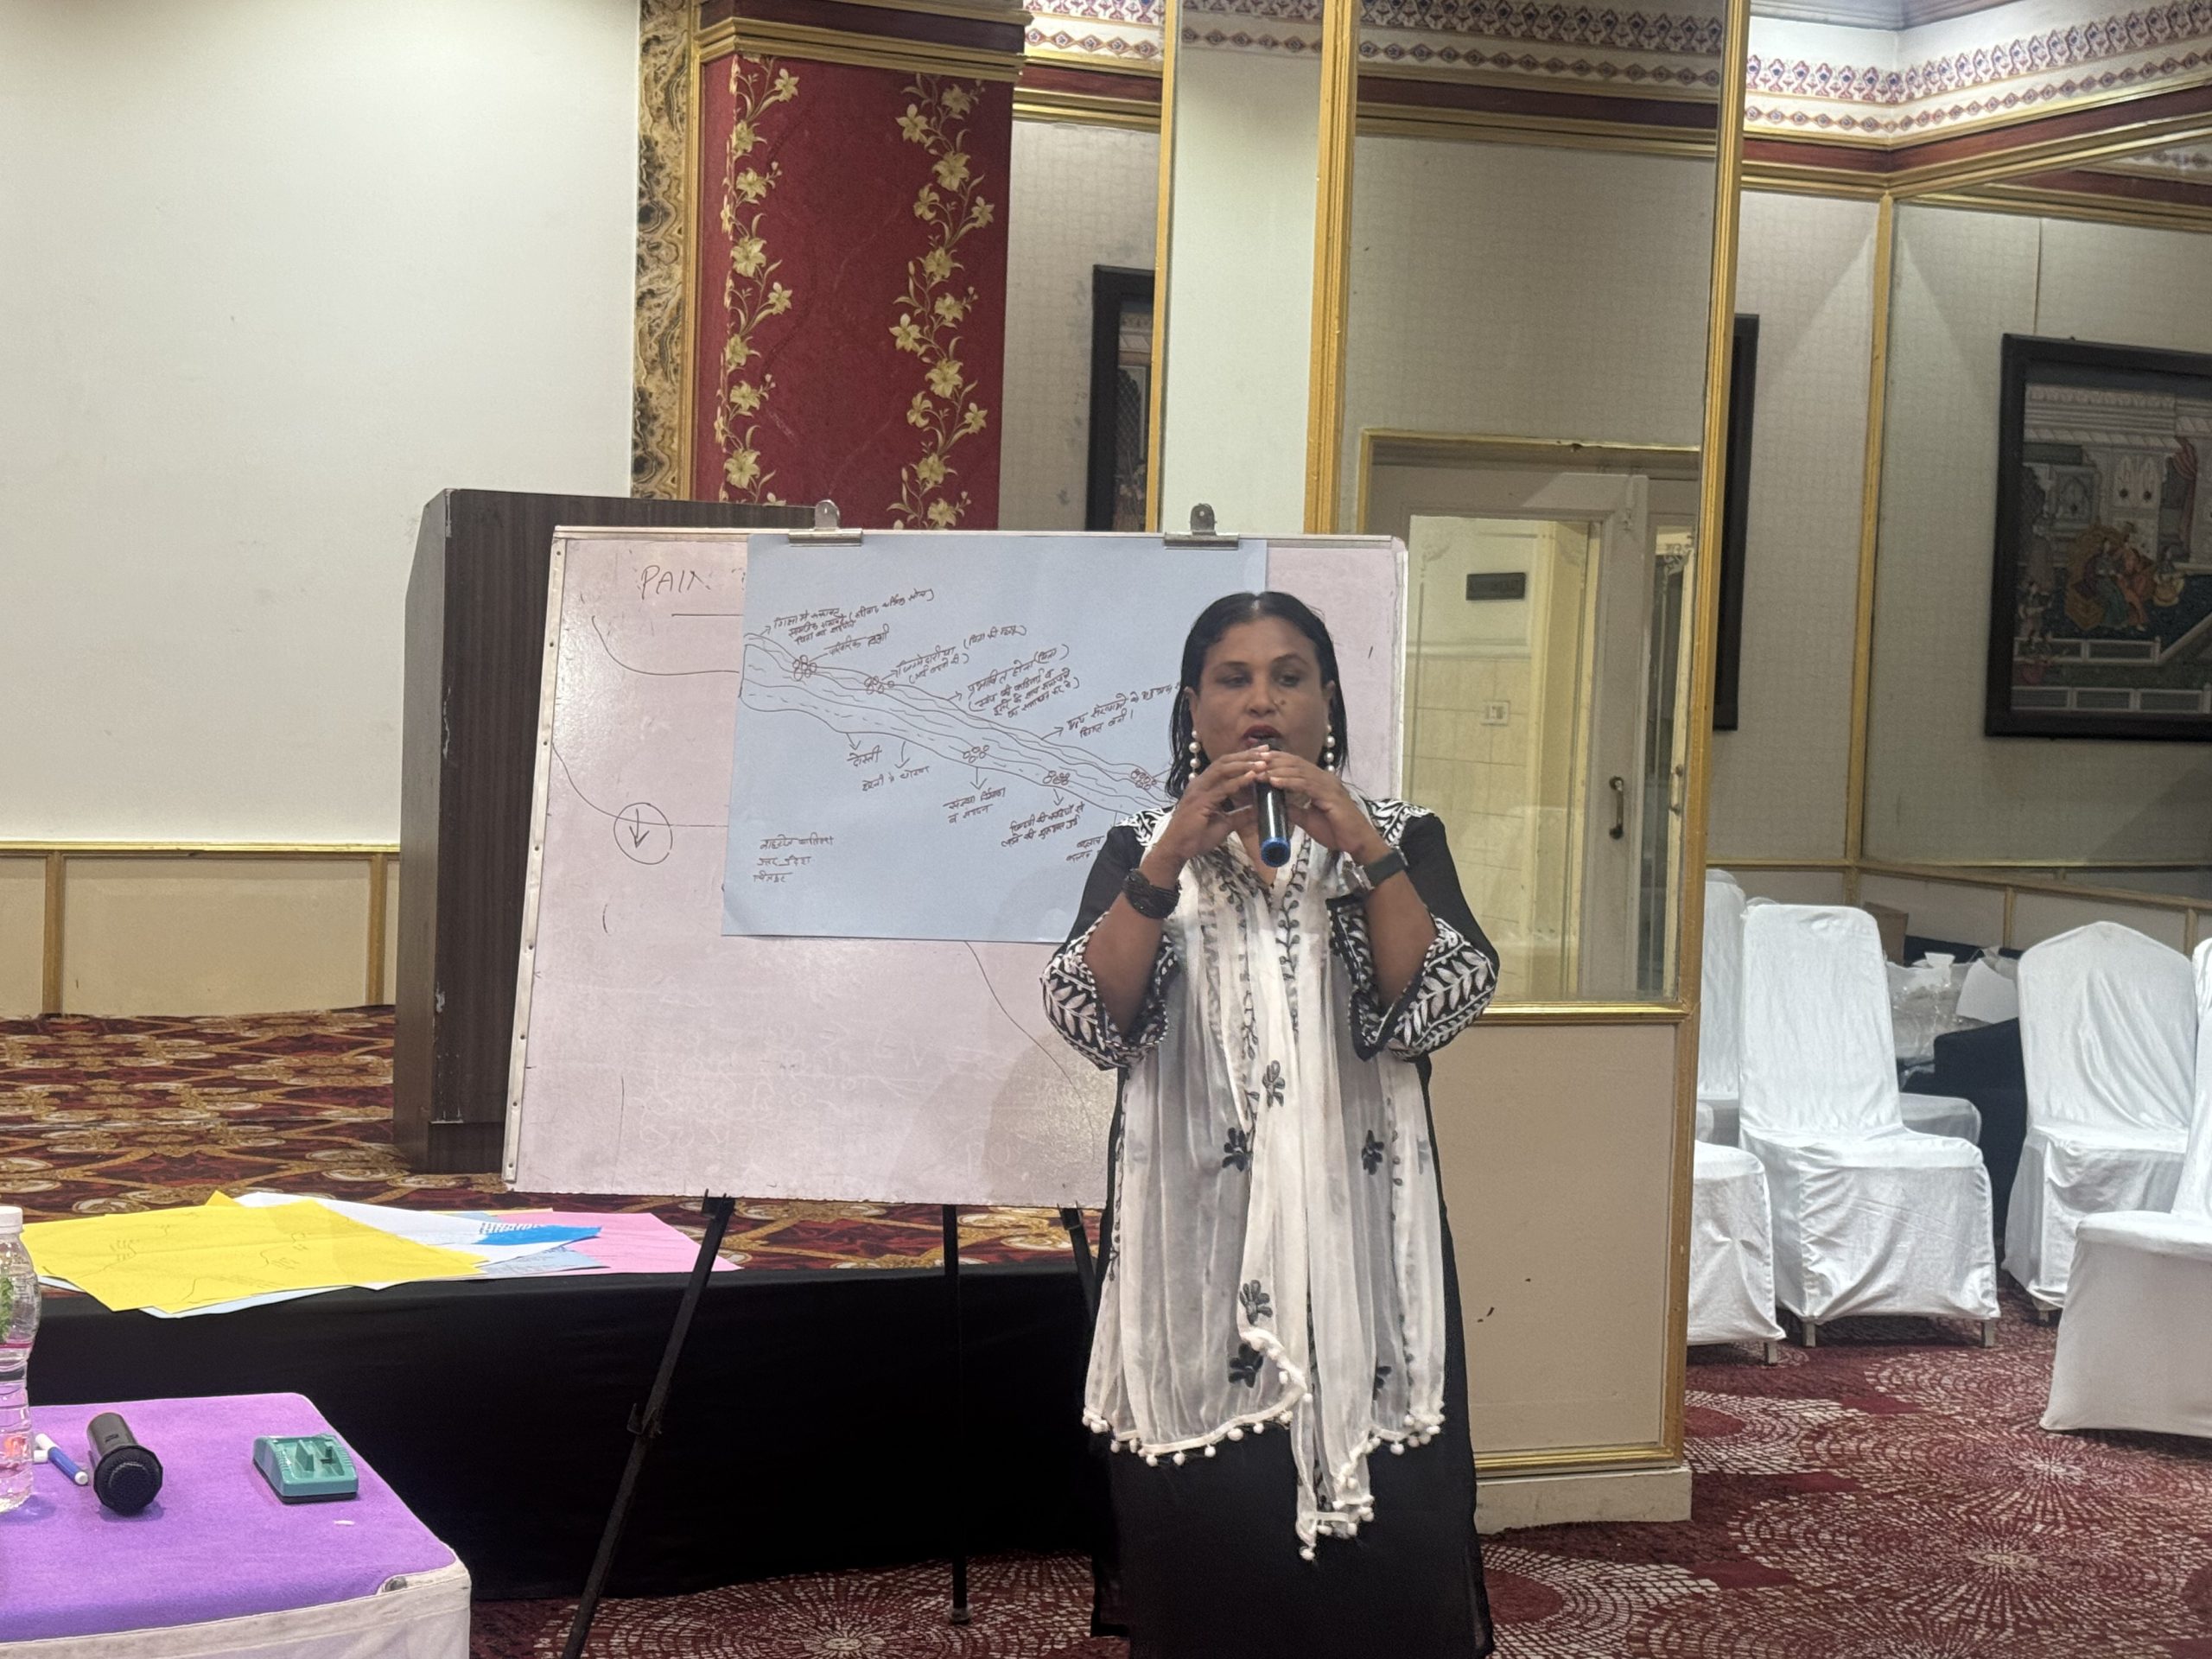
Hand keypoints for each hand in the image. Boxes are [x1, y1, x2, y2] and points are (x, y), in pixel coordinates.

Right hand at [1153, 749, 1266, 864]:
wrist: (1177, 849)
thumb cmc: (1196, 837)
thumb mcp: (1225, 824)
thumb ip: (1240, 815)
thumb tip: (1257, 810)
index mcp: (1204, 785)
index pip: (1225, 765)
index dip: (1244, 758)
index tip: (1262, 754)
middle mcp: (1200, 783)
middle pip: (1225, 762)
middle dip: (1247, 755)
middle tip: (1267, 751)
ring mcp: (1199, 790)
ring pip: (1223, 769)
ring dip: (1244, 764)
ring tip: (1263, 762)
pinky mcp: (1201, 801)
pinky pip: (1223, 787)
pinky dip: (1238, 781)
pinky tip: (1252, 776)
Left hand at [1253, 752, 1385, 862]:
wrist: (1356, 842)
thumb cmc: (1336, 832)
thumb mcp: (1308, 819)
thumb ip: (1295, 809)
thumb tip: (1278, 804)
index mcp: (1320, 781)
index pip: (1296, 765)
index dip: (1278, 761)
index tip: (1258, 760)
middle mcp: (1325, 778)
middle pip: (1296, 763)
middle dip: (1274, 761)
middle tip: (1254, 759)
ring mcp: (1329, 785)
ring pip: (1299, 772)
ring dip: (1277, 771)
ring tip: (1259, 771)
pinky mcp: (1330, 795)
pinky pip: (1306, 785)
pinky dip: (1289, 782)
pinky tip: (1274, 781)